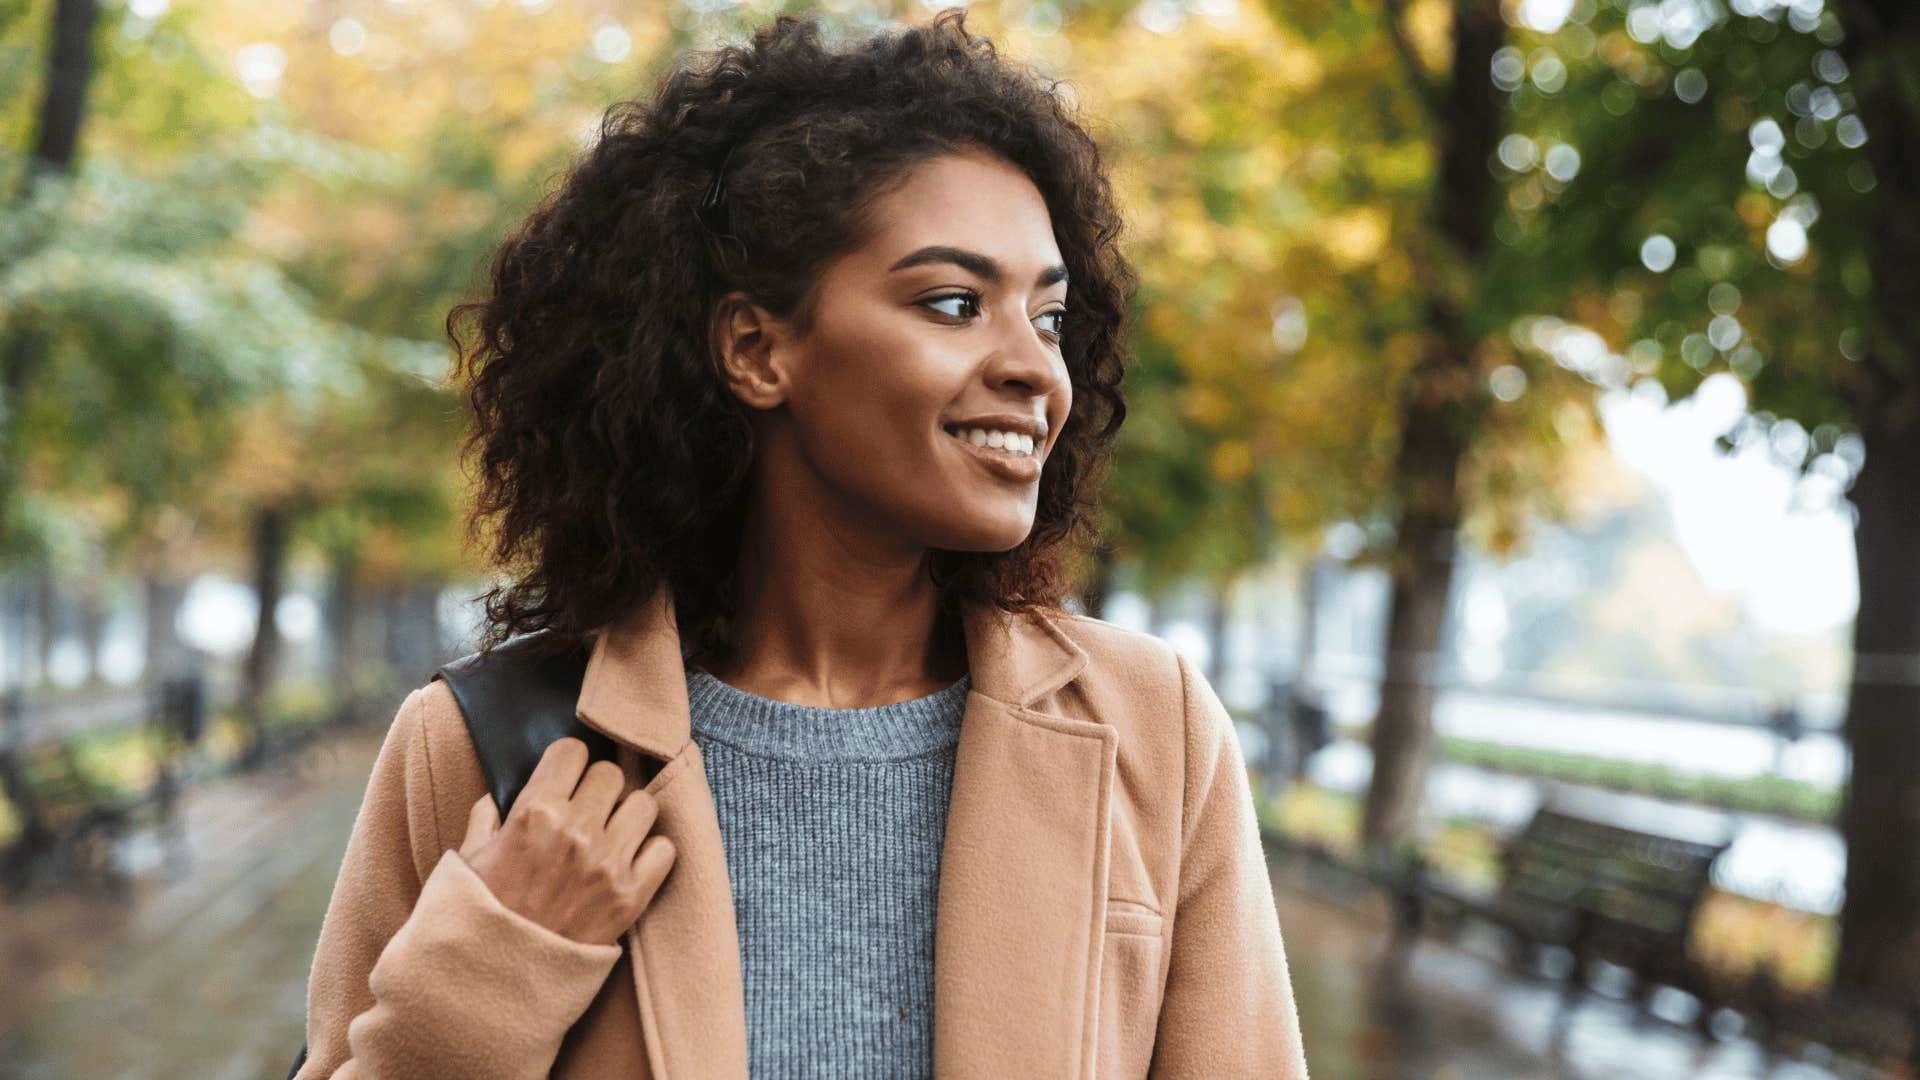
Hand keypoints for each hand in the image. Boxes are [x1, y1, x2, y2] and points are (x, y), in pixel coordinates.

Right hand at [456, 737, 675, 946]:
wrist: (496, 982)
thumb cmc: (478, 919)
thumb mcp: (467, 861)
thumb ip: (486, 819)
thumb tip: (499, 797)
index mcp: (533, 813)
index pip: (573, 751)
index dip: (568, 764)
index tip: (565, 778)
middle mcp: (575, 831)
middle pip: (611, 774)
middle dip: (598, 789)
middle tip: (586, 812)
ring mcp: (606, 864)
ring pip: (644, 805)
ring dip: (628, 818)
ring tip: (610, 837)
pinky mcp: (631, 896)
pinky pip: (665, 850)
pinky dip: (651, 854)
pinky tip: (629, 865)